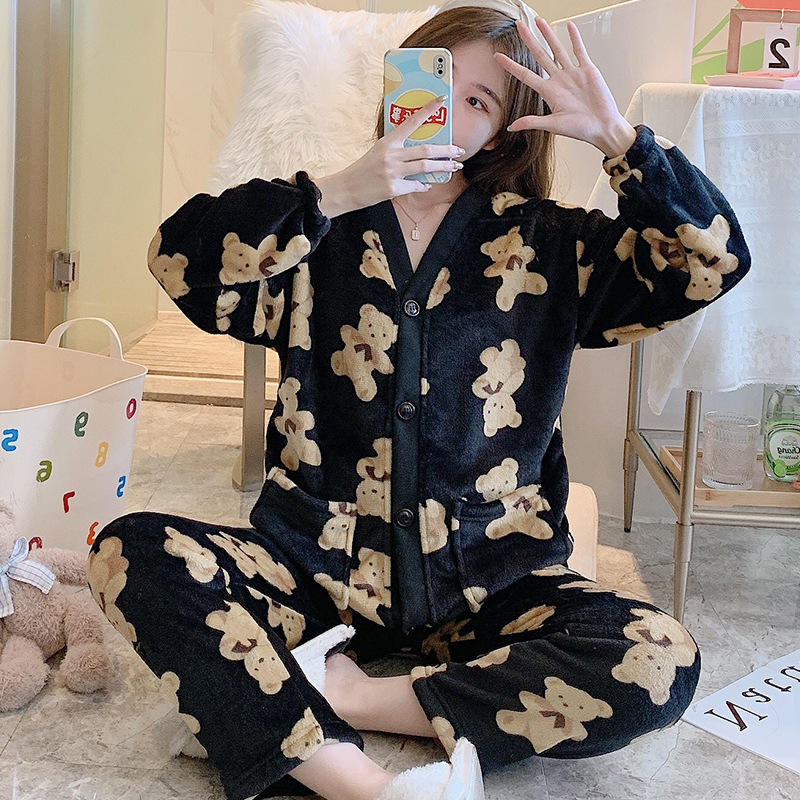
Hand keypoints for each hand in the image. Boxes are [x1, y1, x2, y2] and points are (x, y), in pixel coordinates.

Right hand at [317, 95, 464, 216]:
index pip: (411, 121)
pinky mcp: (393, 188)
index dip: (428, 110)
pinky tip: (426, 185)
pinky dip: (423, 185)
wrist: (346, 188)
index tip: (442, 100)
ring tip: (455, 166)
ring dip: (443, 167)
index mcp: (388, 142)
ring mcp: (393, 172)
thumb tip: (418, 152)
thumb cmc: (363, 169)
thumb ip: (397, 150)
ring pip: (425, 167)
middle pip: (426, 150)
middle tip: (459, 150)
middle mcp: (391, 155)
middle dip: (447, 150)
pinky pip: (415, 185)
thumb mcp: (378, 152)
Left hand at [494, 17, 635, 156]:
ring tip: (539, 20)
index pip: (525, 75)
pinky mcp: (587, 70)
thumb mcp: (553, 125)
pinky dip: (575, 38)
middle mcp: (558, 80)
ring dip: (548, 34)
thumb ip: (532, 122)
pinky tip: (569, 26)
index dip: (511, 66)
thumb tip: (511, 127)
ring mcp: (572, 73)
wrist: (602, 126)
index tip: (498, 57)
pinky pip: (579, 51)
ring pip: (557, 49)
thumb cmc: (580, 129)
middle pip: (539, 55)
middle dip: (529, 40)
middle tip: (519, 26)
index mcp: (549, 92)